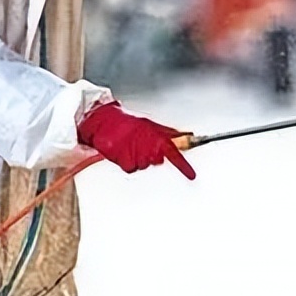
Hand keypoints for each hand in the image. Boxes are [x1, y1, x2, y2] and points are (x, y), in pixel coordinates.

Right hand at [76, 102, 195, 177]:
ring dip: (136, 158)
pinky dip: (126, 162)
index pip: (174, 153)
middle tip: (138, 143)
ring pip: (142, 166)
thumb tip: (188, 134)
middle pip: (156, 162)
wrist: (103, 120)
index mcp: (157, 136)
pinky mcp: (123, 159)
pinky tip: (121, 150)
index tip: (192, 175)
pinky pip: (130, 168)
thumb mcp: (151, 125)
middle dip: (149, 155)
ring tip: (127, 145)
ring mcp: (136, 153)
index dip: (184, 166)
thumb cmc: (127, 123)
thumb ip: (169, 133)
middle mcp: (148, 145)